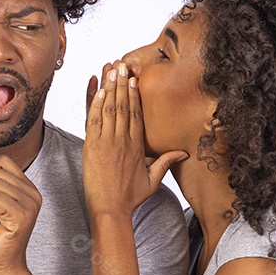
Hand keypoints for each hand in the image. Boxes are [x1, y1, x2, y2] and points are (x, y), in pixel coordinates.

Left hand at [84, 62, 187, 216]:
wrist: (111, 210)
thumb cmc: (130, 198)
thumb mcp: (153, 180)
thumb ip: (165, 163)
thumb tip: (183, 153)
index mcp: (137, 146)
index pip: (136, 114)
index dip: (134, 94)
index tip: (134, 78)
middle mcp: (123, 141)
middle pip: (123, 106)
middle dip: (122, 83)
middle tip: (121, 64)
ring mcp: (107, 142)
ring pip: (109, 109)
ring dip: (110, 87)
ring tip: (110, 69)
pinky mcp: (92, 146)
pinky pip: (94, 120)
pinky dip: (95, 103)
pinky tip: (98, 88)